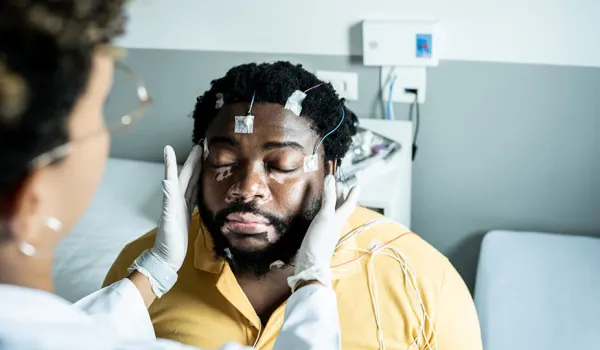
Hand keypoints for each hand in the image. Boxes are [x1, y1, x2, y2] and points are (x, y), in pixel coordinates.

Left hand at [151, 145, 201, 271]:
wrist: (167, 258)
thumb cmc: (167, 242)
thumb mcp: (168, 222)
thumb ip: (168, 203)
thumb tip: (167, 182)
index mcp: (172, 200)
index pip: (174, 177)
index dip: (171, 162)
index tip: (168, 147)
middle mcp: (176, 201)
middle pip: (186, 177)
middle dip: (192, 162)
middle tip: (200, 147)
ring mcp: (181, 207)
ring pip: (191, 185)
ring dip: (196, 172)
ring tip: (204, 160)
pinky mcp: (187, 214)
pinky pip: (194, 196)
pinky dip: (199, 187)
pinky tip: (204, 184)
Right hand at [288, 175, 359, 289]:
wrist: (311, 265)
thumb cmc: (320, 241)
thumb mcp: (326, 216)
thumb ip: (329, 198)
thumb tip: (331, 179)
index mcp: (338, 219)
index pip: (348, 204)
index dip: (352, 194)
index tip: (357, 185)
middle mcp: (334, 225)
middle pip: (341, 208)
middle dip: (342, 197)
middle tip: (342, 186)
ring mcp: (326, 232)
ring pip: (333, 214)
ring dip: (333, 204)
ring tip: (331, 196)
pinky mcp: (317, 237)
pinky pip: (324, 220)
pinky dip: (324, 213)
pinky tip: (319, 215)